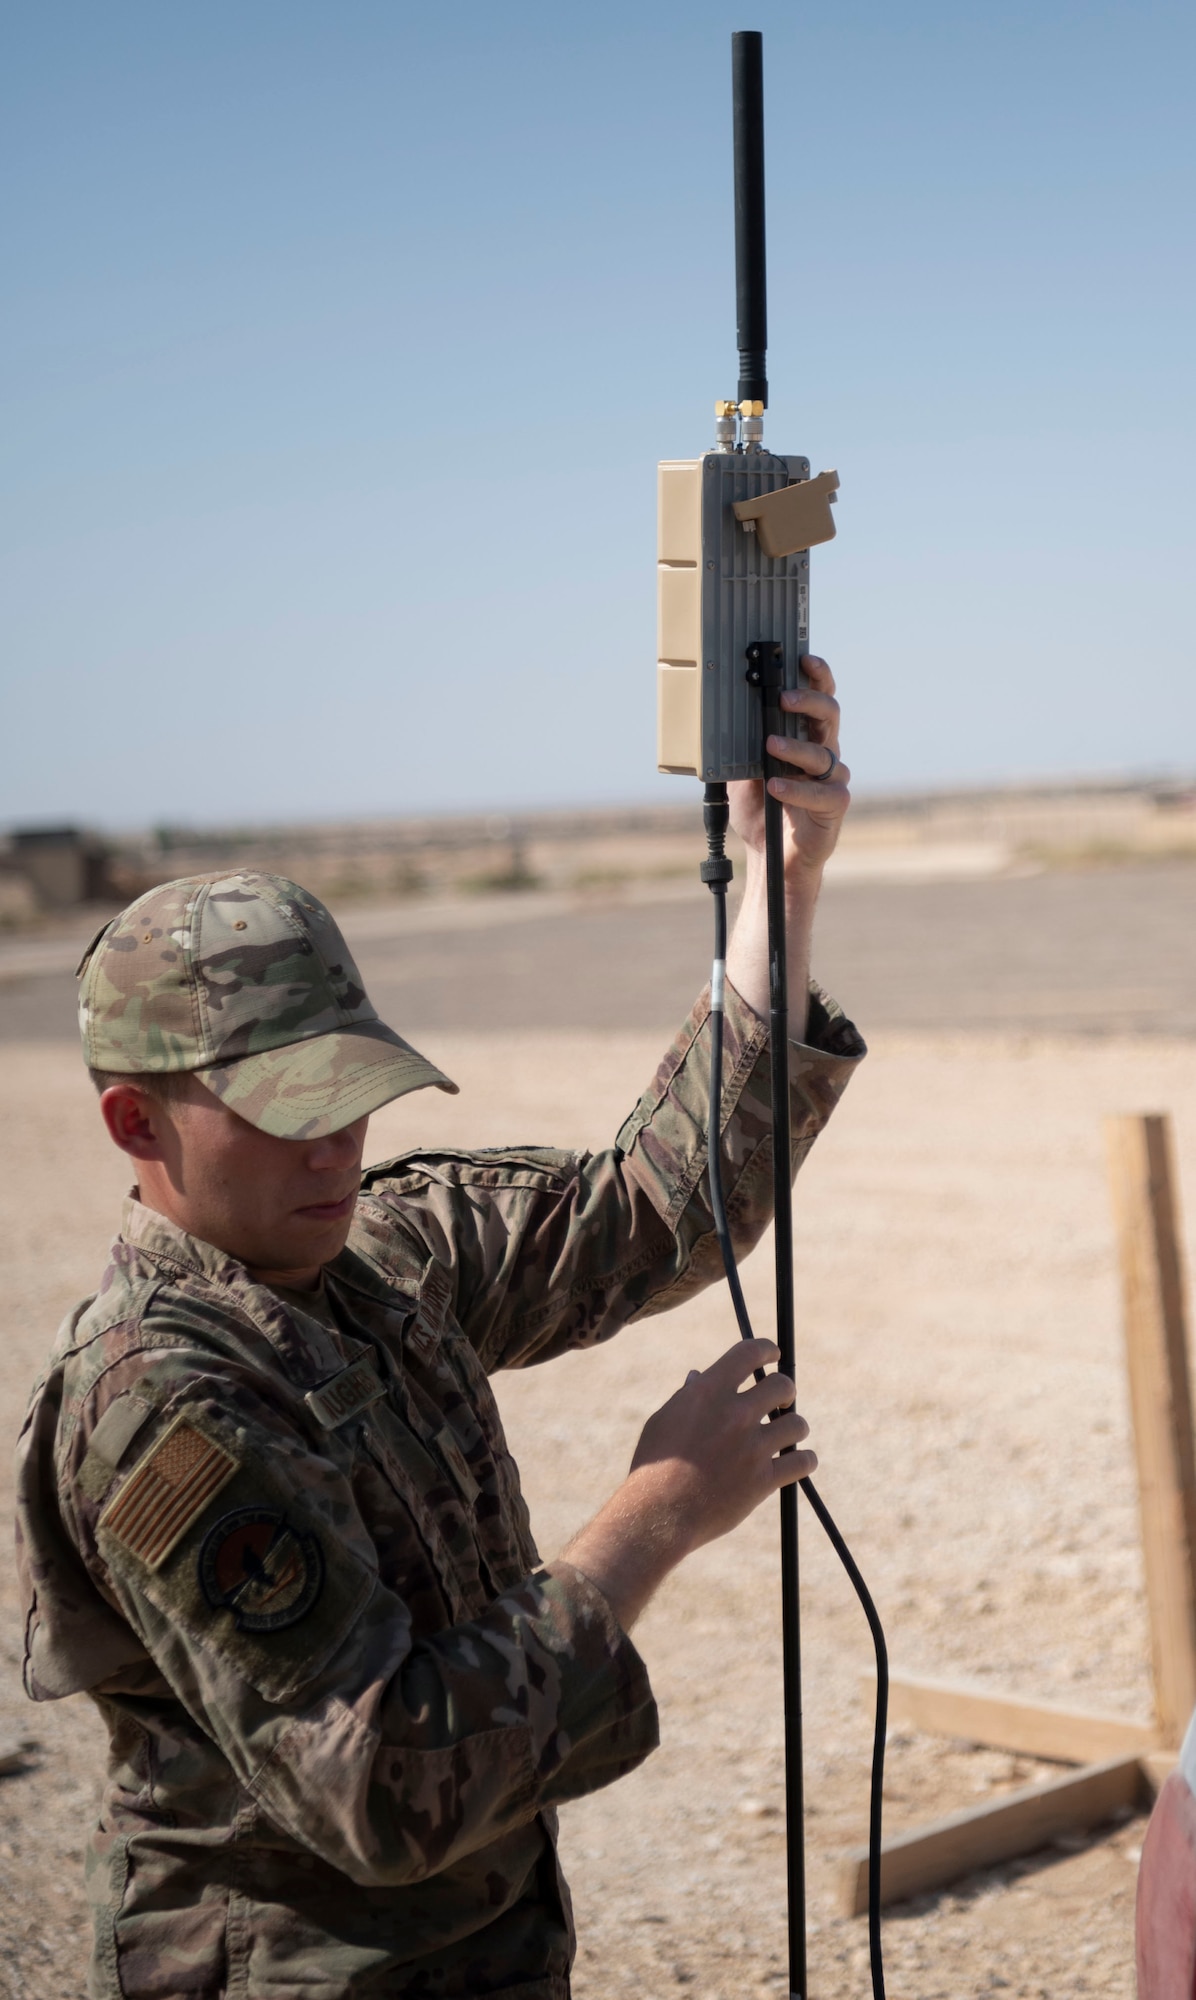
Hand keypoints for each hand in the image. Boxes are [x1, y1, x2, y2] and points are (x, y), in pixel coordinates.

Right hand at [627, 1338, 814, 1552]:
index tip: (772, 1354)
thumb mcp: (663, 1421)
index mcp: (707, 1392)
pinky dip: (804, 1460)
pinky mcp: (763, 1480)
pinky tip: (796, 1461)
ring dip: (794, 1427)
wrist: (658, 1514)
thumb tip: (698, 1378)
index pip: (750, 1353)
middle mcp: (734, 1414)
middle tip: (779, 1402)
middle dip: (784, 1391)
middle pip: (782, 1386)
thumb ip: (686, 1397)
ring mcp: (752, 1447)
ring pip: (797, 1424)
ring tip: (785, 1435)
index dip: (767, 1349)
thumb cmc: (654, 1467)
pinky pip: (803, 1462)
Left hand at [727, 655, 849, 881]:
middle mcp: (824, 752)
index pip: (818, 697)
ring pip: (824, 753)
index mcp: (805, 736)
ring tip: (769, 745)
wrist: (771, 855)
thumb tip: (716, 718)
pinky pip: (823, 793)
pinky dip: (798, 789)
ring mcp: (832, 779)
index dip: (817, 676)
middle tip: (783, 698)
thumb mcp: (740, 770)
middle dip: (809, 700)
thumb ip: (738, 745)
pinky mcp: (834, 806)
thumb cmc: (760, 808)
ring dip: (796, 747)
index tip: (804, 658)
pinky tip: (776, 786)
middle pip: (830, 714)